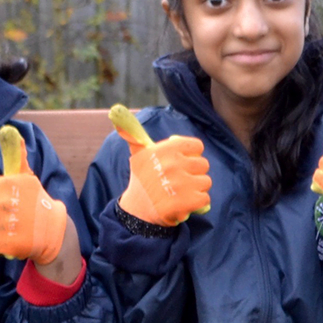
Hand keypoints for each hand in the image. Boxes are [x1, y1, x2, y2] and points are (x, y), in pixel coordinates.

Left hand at [0, 127, 69, 263]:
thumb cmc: (38, 204)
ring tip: (6, 233)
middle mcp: (0, 202)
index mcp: (4, 184)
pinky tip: (6, 243)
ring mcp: (0, 223)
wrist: (54, 232)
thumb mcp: (27, 179)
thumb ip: (16, 158)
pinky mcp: (1, 242)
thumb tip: (9, 130)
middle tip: (5, 222)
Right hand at [110, 104, 210, 226]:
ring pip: (206, 182)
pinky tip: (184, 203)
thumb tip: (116, 111)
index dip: (191, 156)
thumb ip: (134, 134)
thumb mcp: (138, 155)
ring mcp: (182, 183)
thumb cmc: (142, 180)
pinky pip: (205, 198)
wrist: (137, 211)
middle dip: (194, 174)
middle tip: (179, 181)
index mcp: (166, 149)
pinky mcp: (188, 201)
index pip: (197, 147)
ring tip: (181, 192)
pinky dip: (197, 203)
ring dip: (196, 189)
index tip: (182, 164)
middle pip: (203, 165)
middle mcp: (174, 164)